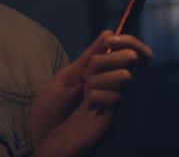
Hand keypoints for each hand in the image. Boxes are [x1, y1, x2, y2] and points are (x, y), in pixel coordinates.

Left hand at [31, 31, 152, 156]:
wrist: (43, 144)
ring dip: (97, 80)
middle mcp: (119, 90)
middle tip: (86, 75)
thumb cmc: (52, 114)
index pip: (135, 53)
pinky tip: (88, 110)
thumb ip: (88, 57)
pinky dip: (96, 97)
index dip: (129, 41)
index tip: (111, 39)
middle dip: (105, 59)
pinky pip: (115, 97)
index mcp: (107, 77)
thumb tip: (109, 33)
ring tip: (84, 98)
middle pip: (133, 59)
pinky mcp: (118, 120)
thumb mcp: (66, 78)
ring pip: (123, 76)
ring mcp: (120, 106)